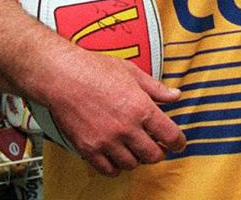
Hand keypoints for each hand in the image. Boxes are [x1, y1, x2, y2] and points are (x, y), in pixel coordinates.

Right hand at [40, 48, 185, 176]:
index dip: (178, 142)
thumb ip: (156, 88)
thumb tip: (175, 95)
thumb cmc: (95, 70)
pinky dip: (115, 167)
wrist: (62, 77)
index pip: (170, 135)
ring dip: (137, 159)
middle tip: (157, 146)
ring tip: (135, 149)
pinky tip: (116, 157)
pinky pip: (107, 169)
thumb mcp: (133, 73)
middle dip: (159, 152)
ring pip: (132, 164)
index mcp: (142, 108)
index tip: (178, 144)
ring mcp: (106, 141)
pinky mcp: (88, 148)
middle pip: (153, 155)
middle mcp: (126, 128)